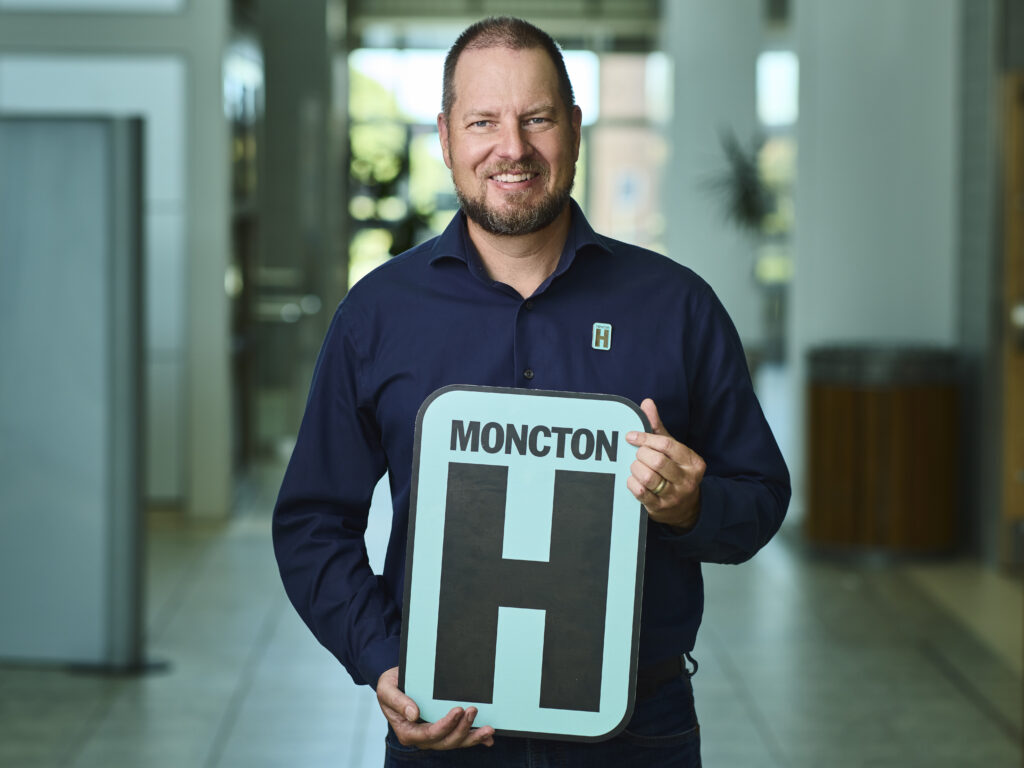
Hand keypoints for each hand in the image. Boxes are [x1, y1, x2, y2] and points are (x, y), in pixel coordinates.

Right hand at [376, 667, 494, 749]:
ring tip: (488, 729)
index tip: (458, 710)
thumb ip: (398, 701)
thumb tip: (413, 714)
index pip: (429, 734)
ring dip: (473, 736)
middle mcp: (422, 736)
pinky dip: (475, 739)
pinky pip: (460, 737)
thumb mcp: (386, 689)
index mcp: (407, 731)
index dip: (445, 725)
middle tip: (473, 710)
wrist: (396, 682)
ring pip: (456, 742)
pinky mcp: (444, 728)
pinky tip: (488, 738)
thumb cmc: (390, 686)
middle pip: (446, 741)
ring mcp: (435, 734)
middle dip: (462, 729)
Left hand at [625, 398, 704, 530]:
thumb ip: (658, 428)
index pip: (666, 445)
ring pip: (648, 477)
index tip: (630, 436)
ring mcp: (674, 496)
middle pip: (657, 461)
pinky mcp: (660, 508)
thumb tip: (647, 403)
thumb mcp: (672, 449)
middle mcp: (687, 480)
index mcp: (693, 462)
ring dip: (635, 469)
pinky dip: (632, 483)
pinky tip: (633, 479)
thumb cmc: (676, 471)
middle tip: (637, 454)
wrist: (686, 507)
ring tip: (635, 466)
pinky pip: (640, 493)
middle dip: (641, 455)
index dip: (645, 438)